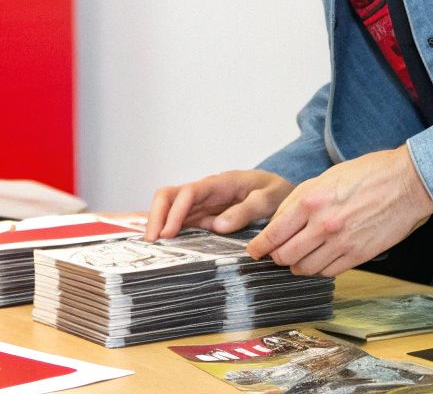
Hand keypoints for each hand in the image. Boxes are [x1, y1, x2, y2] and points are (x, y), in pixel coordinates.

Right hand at [144, 170, 295, 240]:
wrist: (280, 192)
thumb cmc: (275, 191)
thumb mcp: (270, 198)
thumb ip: (247, 210)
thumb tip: (218, 225)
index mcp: (219, 183)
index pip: (188, 193)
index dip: (174, 212)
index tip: (168, 233)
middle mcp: (205, 193)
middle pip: (169, 197)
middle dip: (156, 216)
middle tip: (152, 242)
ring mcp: (202, 205)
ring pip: (170, 210)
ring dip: (159, 226)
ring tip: (153, 249)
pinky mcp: (204, 218)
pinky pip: (181, 223)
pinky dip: (170, 233)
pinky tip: (167, 248)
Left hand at [244, 146, 432, 276]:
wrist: (407, 183)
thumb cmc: (368, 174)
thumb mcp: (325, 178)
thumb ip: (300, 201)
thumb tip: (279, 223)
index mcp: (310, 201)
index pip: (273, 234)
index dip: (259, 247)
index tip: (255, 251)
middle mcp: (322, 224)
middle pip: (285, 255)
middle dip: (276, 258)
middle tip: (275, 256)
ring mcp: (341, 242)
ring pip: (305, 268)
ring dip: (297, 266)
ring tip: (297, 260)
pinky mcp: (358, 255)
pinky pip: (328, 272)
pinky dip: (319, 270)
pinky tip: (320, 260)